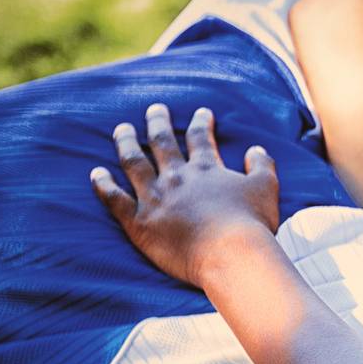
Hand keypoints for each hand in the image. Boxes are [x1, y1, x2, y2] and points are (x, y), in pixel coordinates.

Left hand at [91, 104, 279, 285]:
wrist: (230, 254)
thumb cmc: (252, 224)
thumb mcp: (266, 188)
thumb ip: (262, 165)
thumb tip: (256, 149)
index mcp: (206, 168)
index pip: (200, 138)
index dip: (201, 122)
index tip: (201, 113)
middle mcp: (177, 177)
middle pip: (162, 142)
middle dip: (157, 122)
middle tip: (154, 109)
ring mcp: (155, 198)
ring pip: (134, 162)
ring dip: (125, 143)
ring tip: (120, 130)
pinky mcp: (140, 222)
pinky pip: (115, 199)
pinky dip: (104, 185)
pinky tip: (96, 173)